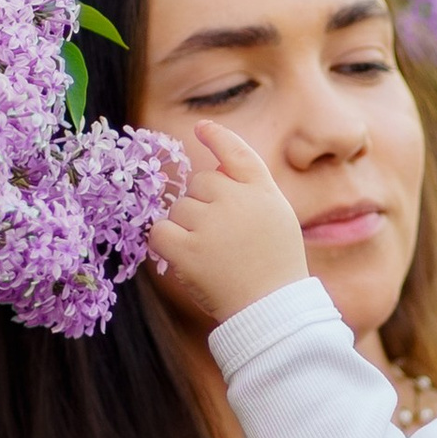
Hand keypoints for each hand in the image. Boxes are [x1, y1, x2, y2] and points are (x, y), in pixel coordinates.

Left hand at [148, 116, 309, 324]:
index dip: (218, 138)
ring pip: (180, 208)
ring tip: (214, 256)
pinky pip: (159, 230)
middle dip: (204, 204)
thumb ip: (250, 191)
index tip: (202, 127)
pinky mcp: (188, 249)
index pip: (237, 153)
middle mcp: (237, 200)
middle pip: (201, 183)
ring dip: (188, 228)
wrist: (272, 310)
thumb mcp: (276, 220)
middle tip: (225, 240)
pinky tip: (185, 258)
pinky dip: (165, 242)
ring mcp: (211, 223)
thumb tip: (212, 171)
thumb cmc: (274, 267)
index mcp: (263, 192)